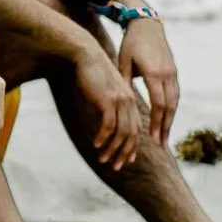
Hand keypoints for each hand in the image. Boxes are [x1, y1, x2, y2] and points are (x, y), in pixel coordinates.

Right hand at [73, 42, 142, 168]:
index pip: (135, 129)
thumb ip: (109, 103)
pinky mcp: (108, 100)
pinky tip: (95, 145)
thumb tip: (106, 117)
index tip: (125, 160)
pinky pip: (108, 125)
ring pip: (121, 133)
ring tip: (103, 160)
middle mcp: (129, 102)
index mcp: (130, 101)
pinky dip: (103, 137)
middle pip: (131, 135)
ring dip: (112, 149)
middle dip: (124, 153)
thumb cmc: (92, 71)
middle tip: (116, 167)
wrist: (86, 54)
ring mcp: (120, 101)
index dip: (131, 147)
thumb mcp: (104, 90)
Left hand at [119, 17, 179, 143]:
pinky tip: (167, 119)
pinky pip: (175, 94)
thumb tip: (122, 104)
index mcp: (154, 73)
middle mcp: (167, 75)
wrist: (146, 24)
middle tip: (161, 145)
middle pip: (170, 107)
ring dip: (170, 120)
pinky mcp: (174, 71)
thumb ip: (124, 82)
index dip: (156, 122)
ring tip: (165, 137)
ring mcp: (173, 73)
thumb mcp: (123, 61)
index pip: (158, 104)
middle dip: (165, 127)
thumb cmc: (130, 43)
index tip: (151, 137)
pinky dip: (172, 109)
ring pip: (175, 102)